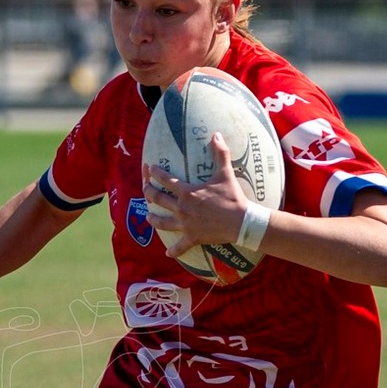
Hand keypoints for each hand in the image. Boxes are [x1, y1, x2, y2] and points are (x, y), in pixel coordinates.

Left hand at [142, 131, 249, 255]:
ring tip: (148, 216)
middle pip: (159, 199)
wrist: (240, 221)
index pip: (166, 180)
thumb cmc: (232, 197)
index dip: (156, 173)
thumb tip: (216, 134)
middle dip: (149, 193)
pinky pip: (180, 246)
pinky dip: (174, 251)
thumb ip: (220, 153)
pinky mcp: (192, 237)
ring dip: (153, 219)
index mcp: (187, 191)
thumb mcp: (225, 173)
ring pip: (162, 222)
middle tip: (145, 189)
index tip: (150, 168)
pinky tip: (168, 253)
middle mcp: (182, 207)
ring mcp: (185, 224)